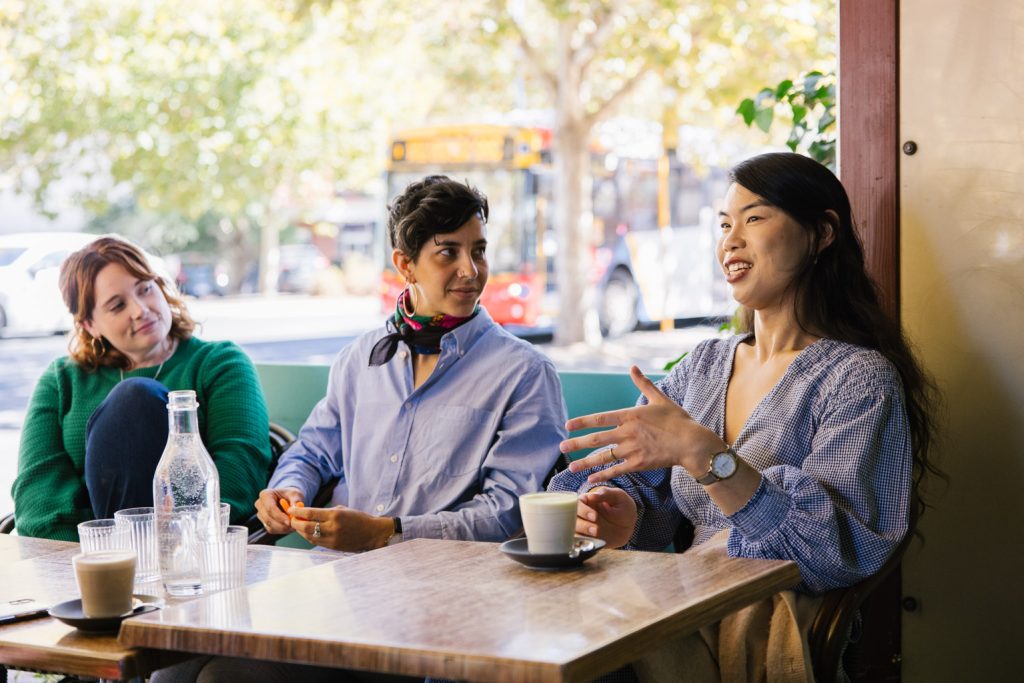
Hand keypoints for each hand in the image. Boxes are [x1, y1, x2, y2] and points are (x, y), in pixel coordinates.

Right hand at [254, 487, 303, 534]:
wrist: (288, 499)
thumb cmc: (291, 495)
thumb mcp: (295, 494)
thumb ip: (295, 501)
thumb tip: (296, 508)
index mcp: (265, 495)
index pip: (270, 508)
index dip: (279, 516)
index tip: (289, 521)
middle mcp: (260, 504)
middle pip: (268, 519)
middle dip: (281, 524)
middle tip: (294, 526)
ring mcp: (260, 514)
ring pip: (269, 526)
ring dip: (282, 528)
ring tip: (294, 525)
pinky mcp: (264, 522)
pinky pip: (272, 529)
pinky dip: (281, 530)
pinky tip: (289, 526)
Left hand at [290, 505, 393, 551]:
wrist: (372, 533)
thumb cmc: (358, 518)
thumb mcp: (343, 509)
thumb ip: (325, 511)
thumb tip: (308, 513)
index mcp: (335, 515)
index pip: (310, 513)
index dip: (297, 512)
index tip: (290, 509)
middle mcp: (332, 528)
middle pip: (305, 526)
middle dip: (295, 522)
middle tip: (291, 518)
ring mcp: (332, 539)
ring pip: (308, 536)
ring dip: (300, 531)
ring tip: (297, 525)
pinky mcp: (333, 547)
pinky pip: (316, 542)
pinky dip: (308, 537)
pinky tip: (306, 532)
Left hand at [560, 365, 725, 484]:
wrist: (692, 443)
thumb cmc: (677, 420)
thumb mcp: (660, 398)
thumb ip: (643, 384)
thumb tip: (633, 367)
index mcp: (630, 416)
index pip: (600, 418)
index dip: (582, 422)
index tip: (568, 425)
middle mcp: (627, 433)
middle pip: (596, 438)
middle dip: (577, 443)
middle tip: (561, 447)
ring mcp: (632, 450)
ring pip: (603, 456)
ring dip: (585, 462)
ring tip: (570, 467)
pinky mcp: (638, 464)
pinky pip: (616, 470)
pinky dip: (602, 475)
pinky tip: (591, 479)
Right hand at [576, 487, 636, 548]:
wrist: (627, 526)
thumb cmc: (621, 507)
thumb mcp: (618, 497)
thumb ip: (606, 494)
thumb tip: (592, 495)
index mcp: (586, 501)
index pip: (576, 503)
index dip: (583, 510)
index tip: (594, 516)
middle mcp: (580, 514)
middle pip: (570, 518)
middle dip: (582, 525)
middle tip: (595, 529)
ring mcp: (581, 526)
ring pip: (572, 530)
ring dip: (582, 534)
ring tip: (596, 534)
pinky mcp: (584, 537)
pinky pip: (577, 542)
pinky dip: (581, 543)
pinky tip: (590, 543)